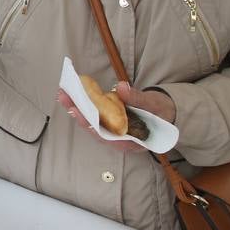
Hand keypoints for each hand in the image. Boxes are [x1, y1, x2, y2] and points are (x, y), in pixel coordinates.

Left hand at [56, 81, 174, 152]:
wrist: (167, 112)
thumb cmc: (162, 111)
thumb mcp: (155, 105)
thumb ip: (138, 99)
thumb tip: (121, 88)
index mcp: (131, 142)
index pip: (107, 137)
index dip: (92, 126)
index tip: (79, 114)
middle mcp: (119, 140)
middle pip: (95, 129)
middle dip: (78, 114)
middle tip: (64, 98)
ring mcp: (113, 131)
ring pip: (92, 122)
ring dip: (77, 108)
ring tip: (63, 94)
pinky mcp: (110, 122)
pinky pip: (95, 115)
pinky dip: (84, 105)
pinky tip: (73, 94)